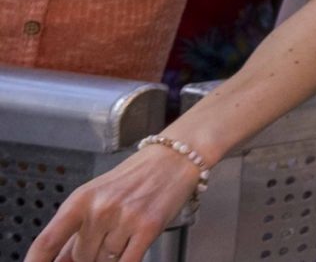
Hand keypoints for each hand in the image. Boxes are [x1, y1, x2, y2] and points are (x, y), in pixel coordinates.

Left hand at [25, 135, 206, 261]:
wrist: (175, 157)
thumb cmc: (136, 175)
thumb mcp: (98, 195)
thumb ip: (76, 229)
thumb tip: (60, 259)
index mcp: (80, 200)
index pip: (47, 241)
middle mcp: (100, 209)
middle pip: (81, 257)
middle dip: (91, 255)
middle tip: (107, 238)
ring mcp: (124, 219)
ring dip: (112, 256)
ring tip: (125, 234)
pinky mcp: (148, 228)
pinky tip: (128, 252)